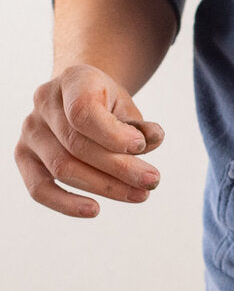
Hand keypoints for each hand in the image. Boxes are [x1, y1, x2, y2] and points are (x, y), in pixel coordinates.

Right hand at [15, 64, 164, 217]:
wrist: (78, 97)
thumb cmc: (107, 104)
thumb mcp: (127, 105)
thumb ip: (138, 125)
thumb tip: (153, 139)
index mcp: (73, 80)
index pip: (84, 111)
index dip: (113, 134)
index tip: (142, 147)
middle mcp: (44, 103)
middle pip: (78, 145)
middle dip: (120, 168)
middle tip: (152, 181)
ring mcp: (30, 130)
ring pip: (63, 168)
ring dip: (105, 187)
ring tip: (140, 195)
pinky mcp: (24, 156)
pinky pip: (39, 188)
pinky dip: (65, 203)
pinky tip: (95, 210)